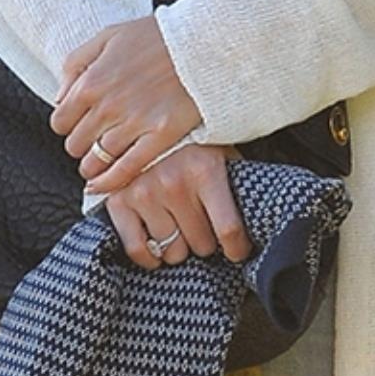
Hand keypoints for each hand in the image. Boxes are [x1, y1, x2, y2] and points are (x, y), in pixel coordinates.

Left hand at [51, 17, 203, 194]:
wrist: (203, 41)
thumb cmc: (157, 36)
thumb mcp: (109, 35)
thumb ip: (76, 63)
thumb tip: (60, 97)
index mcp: (92, 81)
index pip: (60, 121)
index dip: (67, 125)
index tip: (78, 124)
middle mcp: (109, 106)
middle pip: (76, 144)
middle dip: (81, 144)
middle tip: (93, 140)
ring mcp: (135, 123)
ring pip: (97, 160)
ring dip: (93, 165)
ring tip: (99, 161)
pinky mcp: (160, 136)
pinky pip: (126, 169)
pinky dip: (110, 181)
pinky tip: (104, 184)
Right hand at [102, 145, 251, 270]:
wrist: (145, 118)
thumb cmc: (191, 139)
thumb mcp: (219, 150)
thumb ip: (233, 181)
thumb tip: (254, 215)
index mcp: (205, 169)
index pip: (228, 229)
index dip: (237, 248)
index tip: (238, 252)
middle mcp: (174, 183)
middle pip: (201, 244)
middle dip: (207, 242)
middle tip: (205, 230)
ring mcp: (144, 193)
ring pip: (172, 251)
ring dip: (180, 247)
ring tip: (182, 231)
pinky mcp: (119, 202)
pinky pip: (137, 249)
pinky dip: (149, 257)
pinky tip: (158, 251)